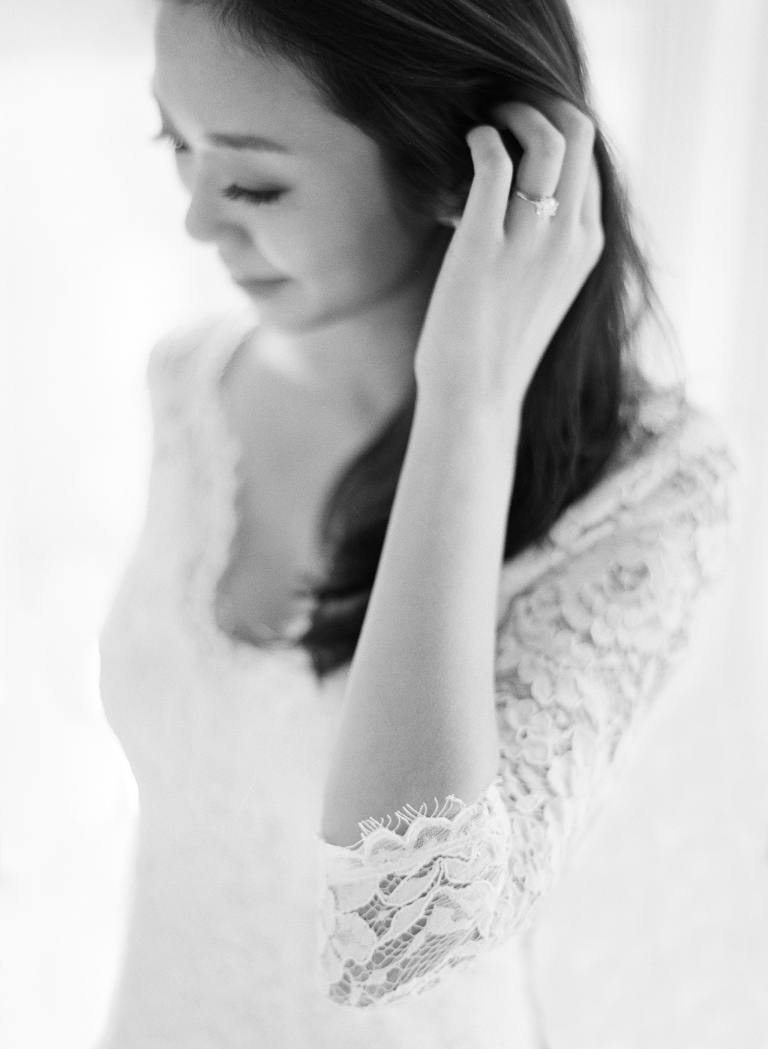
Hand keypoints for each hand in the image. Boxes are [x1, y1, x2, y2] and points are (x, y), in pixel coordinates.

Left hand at [414, 98, 603, 421]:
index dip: (556, 129)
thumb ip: (541, 242)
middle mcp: (569, 238)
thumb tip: (513, 194)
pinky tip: (468, 144)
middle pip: (579, 131)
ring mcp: (531, 243)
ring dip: (514, 112)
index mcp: (587, 246)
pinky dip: (481, 138)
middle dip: (540, 103)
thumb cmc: (495, 349)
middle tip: (504, 109)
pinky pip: (494, 163)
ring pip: (546, 137)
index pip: (589, 159)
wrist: (474, 399)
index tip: (522, 130)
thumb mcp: (539, 290)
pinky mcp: (484, 247)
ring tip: (486, 119)